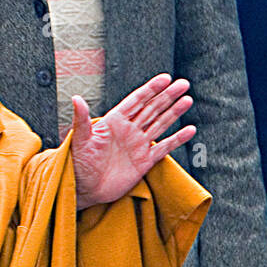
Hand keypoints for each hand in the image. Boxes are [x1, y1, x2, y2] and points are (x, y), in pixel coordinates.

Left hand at [71, 74, 195, 208]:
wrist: (85, 188)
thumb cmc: (78, 163)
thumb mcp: (80, 140)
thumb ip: (81, 119)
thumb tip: (76, 99)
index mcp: (114, 121)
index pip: (136, 101)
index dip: (150, 89)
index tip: (165, 78)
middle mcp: (128, 130)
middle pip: (152, 109)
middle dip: (167, 96)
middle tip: (184, 84)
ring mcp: (138, 145)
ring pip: (160, 124)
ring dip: (174, 113)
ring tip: (188, 100)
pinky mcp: (144, 161)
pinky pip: (164, 148)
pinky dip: (177, 139)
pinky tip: (190, 130)